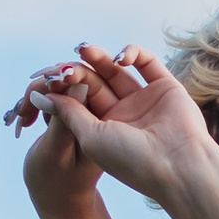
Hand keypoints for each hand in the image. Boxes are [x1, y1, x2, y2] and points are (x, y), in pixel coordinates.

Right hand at [11, 66, 105, 218]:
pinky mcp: (78, 117)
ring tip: (21, 117)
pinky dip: (39, 104)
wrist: (60, 202)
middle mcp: (105, 114)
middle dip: (45, 88)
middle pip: (73, 79)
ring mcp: (91, 115)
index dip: (62, 78)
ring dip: (37, 96)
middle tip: (22, 110)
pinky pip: (57, 98)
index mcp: (109, 123)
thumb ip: (69, 116)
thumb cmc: (58, 183)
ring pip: (62, 86)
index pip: (87, 81)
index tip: (39, 88)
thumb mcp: (60, 150)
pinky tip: (26, 120)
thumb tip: (77, 81)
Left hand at [12, 43, 218, 215]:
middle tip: (67, 62)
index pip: (80, 100)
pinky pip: (147, 62)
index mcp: (104, 130)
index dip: (65, 87)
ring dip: (101, 58)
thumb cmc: (132, 160)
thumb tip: (40, 95)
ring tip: (85, 50)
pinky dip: (132, 53)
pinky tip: (120, 57)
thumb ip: (67, 113)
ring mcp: (145, 100)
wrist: (178, 167)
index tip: (51, 78)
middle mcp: (124, 113)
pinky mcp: (166, 87)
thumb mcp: (90, 137)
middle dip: (80, 71)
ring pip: (118, 71)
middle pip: (96, 83)